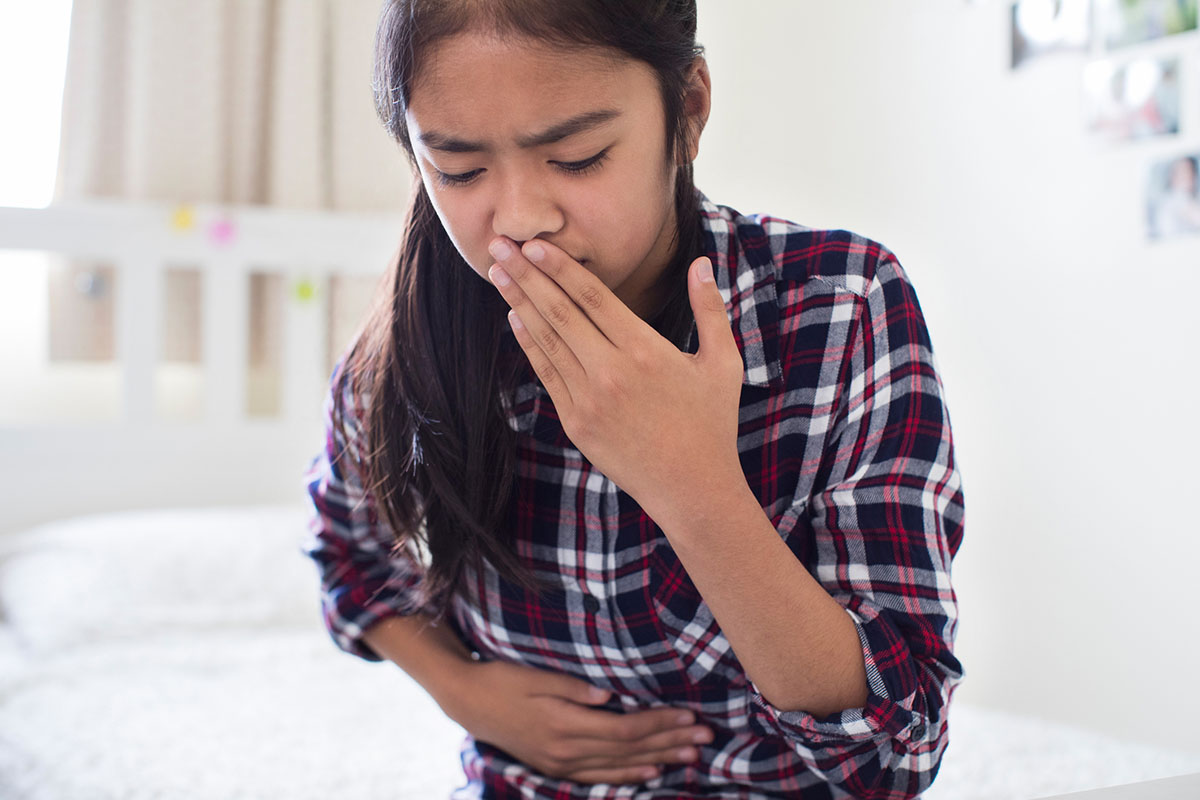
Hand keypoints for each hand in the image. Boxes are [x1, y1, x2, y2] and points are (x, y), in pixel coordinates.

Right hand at [442, 659, 713, 783]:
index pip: (623, 729)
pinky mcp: (556, 766)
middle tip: (705, 736)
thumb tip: (609, 696)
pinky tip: (651, 772)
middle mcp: (566, 751)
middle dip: (670, 742)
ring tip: (690, 755)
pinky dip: (628, 775)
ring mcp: (561, 763)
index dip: (658, 723)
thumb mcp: (535, 676)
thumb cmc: (503, 680)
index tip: (688, 715)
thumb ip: (573, 688)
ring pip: (619, 766)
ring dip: (658, 760)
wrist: (468, 702)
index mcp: (564, 725)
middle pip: (628, 749)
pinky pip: (600, 776)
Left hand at [486, 237, 744, 527]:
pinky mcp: (577, 424)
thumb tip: (701, 264)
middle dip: (526, 275)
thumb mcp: (723, 363)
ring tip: (496, 272)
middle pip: (560, 312)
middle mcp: (612, 373)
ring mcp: (590, 400)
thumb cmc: (712, 423)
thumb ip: (710, 310)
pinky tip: (515, 318)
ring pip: (547, 341)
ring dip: (519, 303)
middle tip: (498, 245)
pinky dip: (529, 344)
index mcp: (647, 351)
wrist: (693, 489)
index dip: (560, 268)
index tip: (535, 244)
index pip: (593, 298)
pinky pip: (547, 374)